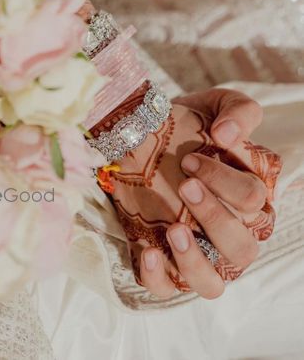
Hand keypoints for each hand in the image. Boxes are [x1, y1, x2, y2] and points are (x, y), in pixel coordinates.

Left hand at [106, 88, 280, 299]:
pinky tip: (148, 252)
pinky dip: (159, 277)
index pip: (254, 200)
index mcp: (248, 197)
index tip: (191, 159)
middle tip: (185, 185)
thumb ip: (239, 111)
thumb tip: (229, 135)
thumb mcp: (215, 105)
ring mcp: (197, 250)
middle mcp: (229, 230)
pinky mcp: (163, 259)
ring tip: (173, 230)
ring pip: (213, 282)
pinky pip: (167, 287)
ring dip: (195, 261)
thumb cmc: (187, 124)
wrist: (140, 133)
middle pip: (242, 246)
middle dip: (215, 217)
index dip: (227, 182)